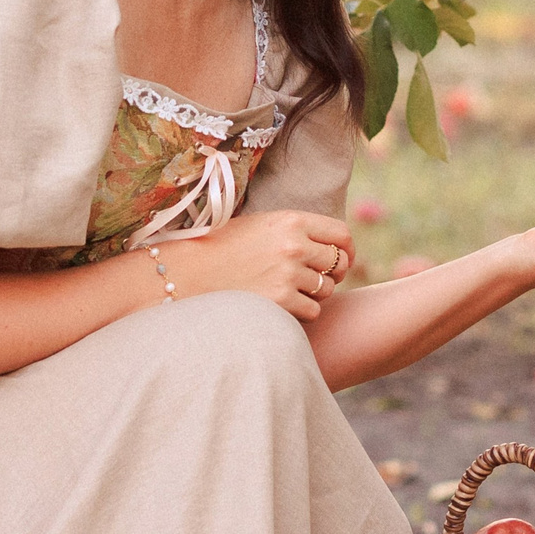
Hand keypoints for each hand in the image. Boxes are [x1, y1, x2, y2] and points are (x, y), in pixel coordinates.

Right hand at [156, 209, 354, 319]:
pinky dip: (302, 312)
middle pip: (338, 264)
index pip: (340, 234)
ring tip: (291, 292)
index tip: (343, 259)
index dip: (347, 249)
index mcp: (290, 221)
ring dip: (315, 295)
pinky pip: (312, 311)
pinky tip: (282, 306)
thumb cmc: (221, 248)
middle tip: (318, 280)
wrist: (187, 272)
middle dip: (333, 275)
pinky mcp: (280, 301)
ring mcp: (287, 274)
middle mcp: (294, 245)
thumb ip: (294, 232)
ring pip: (326, 290)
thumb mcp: (260, 226)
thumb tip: (331, 247)